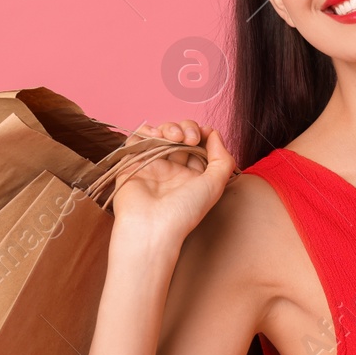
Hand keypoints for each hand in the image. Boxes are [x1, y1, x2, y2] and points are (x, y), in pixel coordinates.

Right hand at [107, 119, 234, 248]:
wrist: (151, 227)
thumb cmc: (184, 211)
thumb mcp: (215, 186)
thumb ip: (222, 159)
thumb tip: (215, 134)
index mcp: (192, 177)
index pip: (199, 145)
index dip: (202, 134)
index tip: (205, 132)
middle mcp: (173, 170)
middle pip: (181, 136)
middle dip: (188, 128)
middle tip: (190, 139)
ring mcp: (153, 166)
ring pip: (161, 134)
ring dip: (170, 128)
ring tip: (175, 137)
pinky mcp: (133, 163)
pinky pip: (138, 139)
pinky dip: (147, 130)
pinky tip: (156, 135)